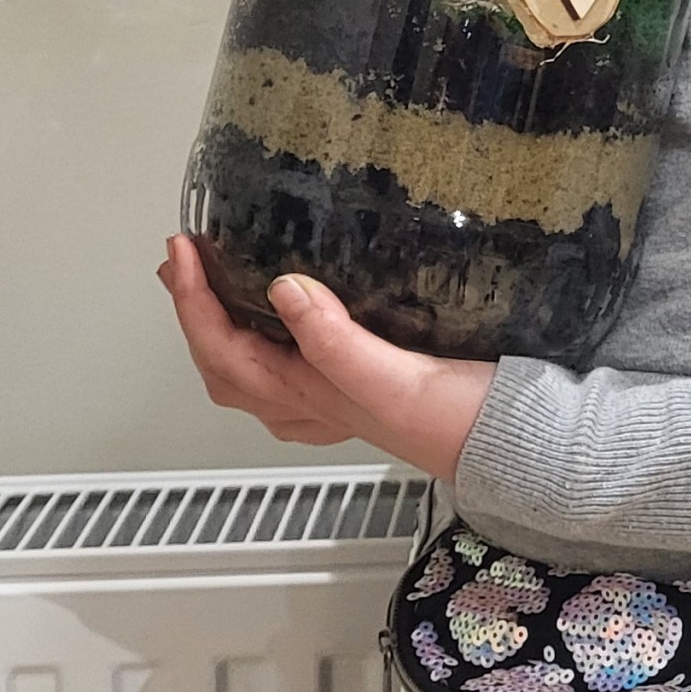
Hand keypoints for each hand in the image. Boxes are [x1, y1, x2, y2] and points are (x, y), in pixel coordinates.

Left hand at [158, 234, 493, 482]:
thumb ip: (335, 340)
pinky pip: (288, 365)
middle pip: (224, 366)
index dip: (193, 301)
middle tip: (180, 261)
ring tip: (210, 282)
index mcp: (309, 397)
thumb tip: (282, 289)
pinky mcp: (364, 384)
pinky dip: (263, 335)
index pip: (224, 350)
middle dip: (193, 314)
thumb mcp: (393, 378)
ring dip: (220, 326)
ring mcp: (335, 399)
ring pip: (251, 370)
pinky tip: (283, 316)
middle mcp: (313, 403)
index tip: (183, 250)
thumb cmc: (457, 419)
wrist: (510, 441)